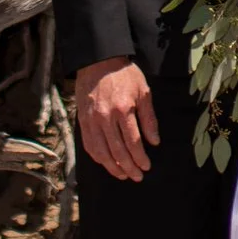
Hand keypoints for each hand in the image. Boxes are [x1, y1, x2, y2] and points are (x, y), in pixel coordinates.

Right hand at [74, 57, 158, 182]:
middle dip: (129, 167)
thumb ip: (149, 118)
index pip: (133, 142)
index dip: (140, 157)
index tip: (146, 167)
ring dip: (113, 167)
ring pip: (102, 152)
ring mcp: (92, 120)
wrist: (98, 61)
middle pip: (118, 151)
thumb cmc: (124, 75)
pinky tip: (107, 163)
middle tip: (137, 177)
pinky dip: (98, 157)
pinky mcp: (82, 121)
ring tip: (123, 175)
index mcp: (123, 109)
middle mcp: (105, 117)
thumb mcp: (143, 91)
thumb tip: (154, 142)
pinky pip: (89, 145)